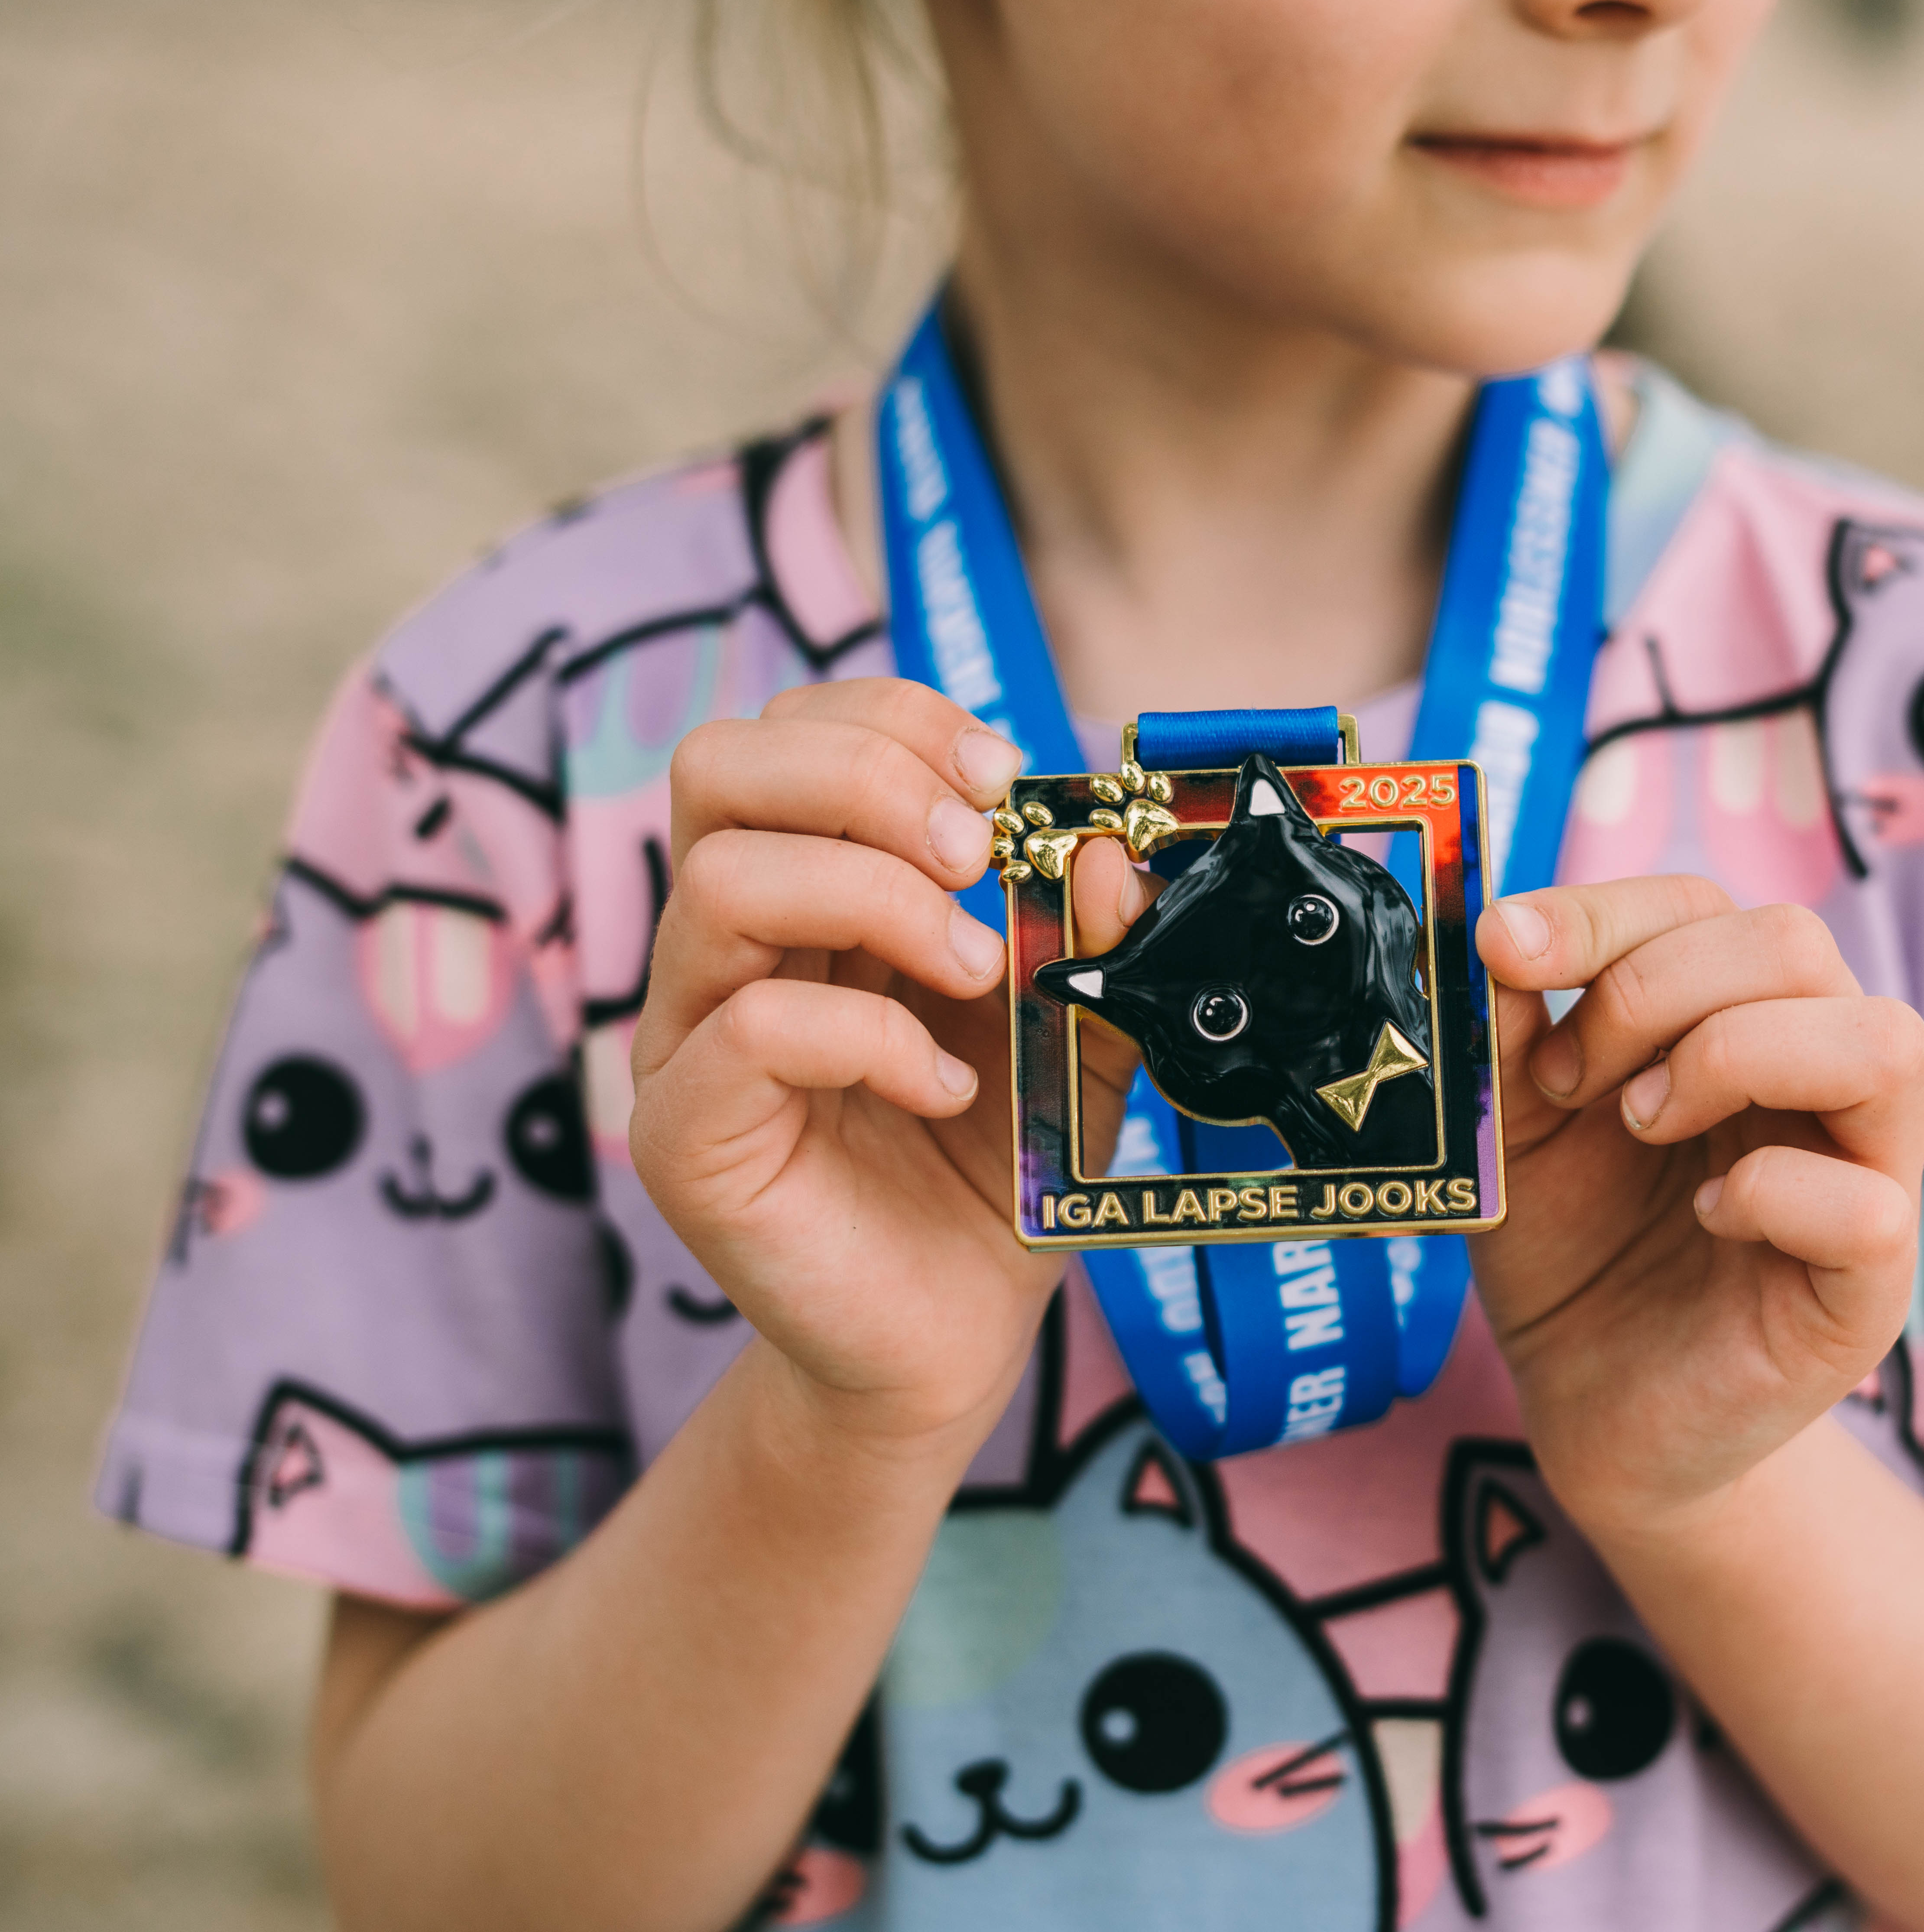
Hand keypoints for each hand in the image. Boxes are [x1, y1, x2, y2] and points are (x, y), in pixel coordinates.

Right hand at [628, 679, 1045, 1451]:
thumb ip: (1089, 943)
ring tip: (974, 973)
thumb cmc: (993, 1173)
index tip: (1001, 779)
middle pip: (720, 767)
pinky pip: (750, 1027)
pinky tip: (943, 1089)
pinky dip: (871, 1036)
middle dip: (864, 775)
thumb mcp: (1070, 1036)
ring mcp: (687, 1039)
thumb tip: (1103, 849)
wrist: (951, 1336)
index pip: (792, 733)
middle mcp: (726, 949)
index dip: (895, 722)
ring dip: (873, 896)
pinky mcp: (685, 1135)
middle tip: (974, 854)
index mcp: (806, 895)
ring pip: (721, 879)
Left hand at [1472, 879, 1923, 1538]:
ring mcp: (1864, 1177)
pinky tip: (1704, 1217)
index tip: (1505, 955)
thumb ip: (1511, 1029)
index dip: (1601, 912)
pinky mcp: (1869, 1287)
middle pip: (1796, 943)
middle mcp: (1818, 1079)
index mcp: (1738, 1020)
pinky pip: (1870, 1204)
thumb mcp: (1516, 1127)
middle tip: (1571, 1080)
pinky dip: (1772, 1194)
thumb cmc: (1574, 1253)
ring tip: (1642, 1125)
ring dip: (1735, 1058)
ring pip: (1884, 1043)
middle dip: (1656, 987)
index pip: (1707, 905)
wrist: (1595, 1411)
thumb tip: (1494, 935)